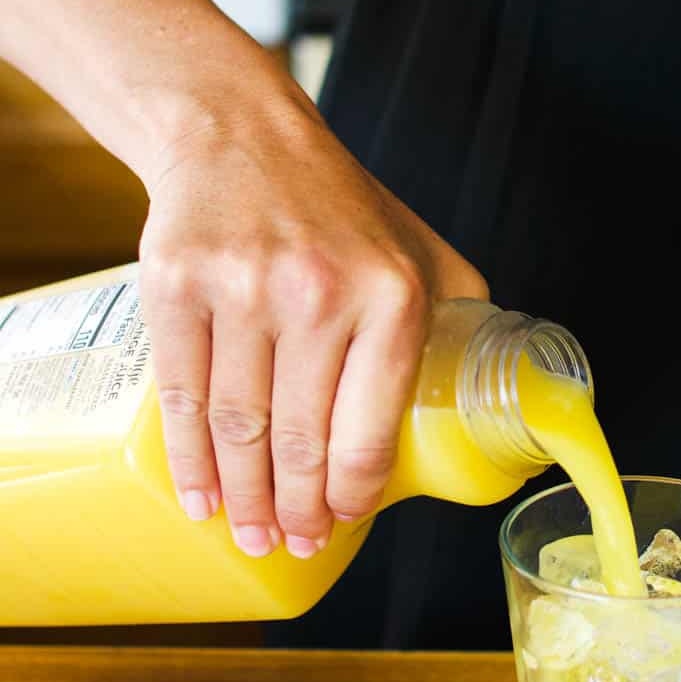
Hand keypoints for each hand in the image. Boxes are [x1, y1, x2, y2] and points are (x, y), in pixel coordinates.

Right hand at [136, 74, 487, 559]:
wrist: (240, 136)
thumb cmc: (338, 205)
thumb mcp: (422, 249)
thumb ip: (460, 316)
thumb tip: (501, 392)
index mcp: (392, 294)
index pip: (370, 425)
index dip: (353, 492)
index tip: (343, 521)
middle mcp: (319, 292)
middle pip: (299, 438)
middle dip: (296, 511)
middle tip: (294, 544)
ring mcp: (242, 289)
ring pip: (239, 426)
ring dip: (243, 499)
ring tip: (251, 534)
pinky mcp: (177, 286)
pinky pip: (182, 396)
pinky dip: (190, 459)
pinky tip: (200, 495)